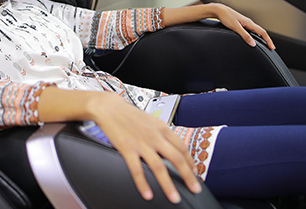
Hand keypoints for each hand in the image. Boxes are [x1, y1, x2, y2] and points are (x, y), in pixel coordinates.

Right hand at [87, 92, 201, 202]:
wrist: (109, 107)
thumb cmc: (129, 114)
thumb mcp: (151, 121)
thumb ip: (162, 134)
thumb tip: (171, 147)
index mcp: (162, 128)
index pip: (182, 147)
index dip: (191, 162)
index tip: (195, 173)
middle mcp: (155, 136)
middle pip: (176, 158)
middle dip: (188, 176)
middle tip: (195, 189)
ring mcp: (141, 143)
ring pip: (159, 167)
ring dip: (168, 185)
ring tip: (174, 198)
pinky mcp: (127, 149)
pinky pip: (137, 170)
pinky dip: (143, 184)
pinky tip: (147, 194)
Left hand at [209, 3, 275, 49]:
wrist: (220, 10)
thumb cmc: (226, 17)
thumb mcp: (236, 28)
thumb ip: (244, 36)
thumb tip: (253, 43)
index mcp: (249, 23)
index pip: (262, 32)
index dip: (268, 40)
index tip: (272, 47)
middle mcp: (249, 22)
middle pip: (261, 32)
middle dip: (267, 40)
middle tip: (271, 47)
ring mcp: (245, 23)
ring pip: (257, 31)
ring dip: (262, 37)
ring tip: (265, 44)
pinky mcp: (242, 24)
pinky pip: (252, 30)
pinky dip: (256, 35)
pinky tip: (254, 38)